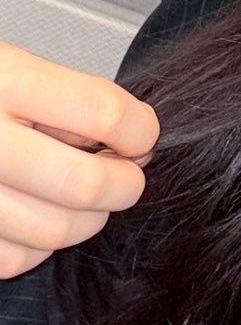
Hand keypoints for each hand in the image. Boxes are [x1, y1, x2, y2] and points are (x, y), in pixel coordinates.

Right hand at [0, 41, 158, 279]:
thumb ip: (62, 95)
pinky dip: (35, 248)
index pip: (103, 112)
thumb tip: (130, 134)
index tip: (142, 135)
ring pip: (52, 230)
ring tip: (85, 200)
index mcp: (1, 80)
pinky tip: (34, 219)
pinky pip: (11, 259)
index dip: (139, 129)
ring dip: (86, 220)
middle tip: (128, 177)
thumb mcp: (5, 65)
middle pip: (82, 184)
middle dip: (123, 185)